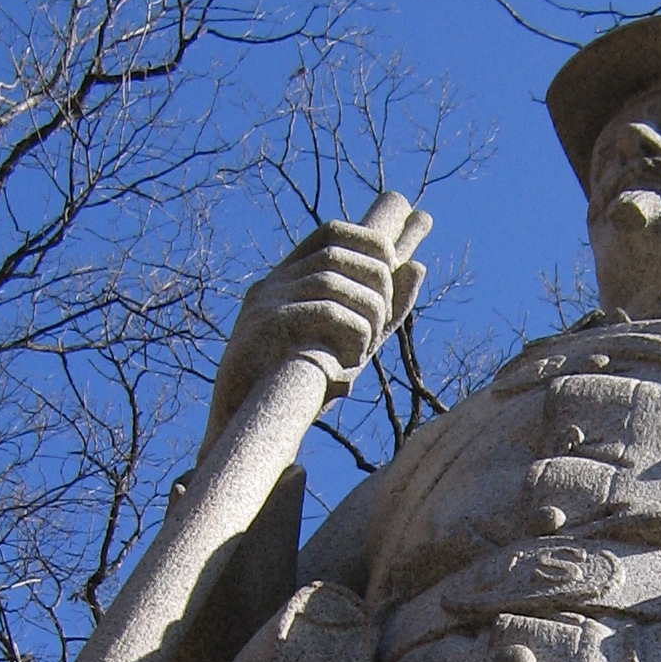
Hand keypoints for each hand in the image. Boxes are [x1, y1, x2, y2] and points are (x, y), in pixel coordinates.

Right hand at [200, 216, 425, 457]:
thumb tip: (419, 268)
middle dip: (373, 278)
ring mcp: (264, 304)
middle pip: (334, 254)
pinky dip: (350, 330)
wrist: (241, 427)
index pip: (331, 233)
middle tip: (385, 313)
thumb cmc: (296, 387)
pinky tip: (350, 358)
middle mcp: (272, 284)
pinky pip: (322, 312)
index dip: (368, 240)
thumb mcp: (346, 344)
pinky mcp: (263, 329)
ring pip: (330, 282)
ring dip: (364, 309)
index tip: (394, 260)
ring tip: (367, 343)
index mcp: (287, 281)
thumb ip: (379, 312)